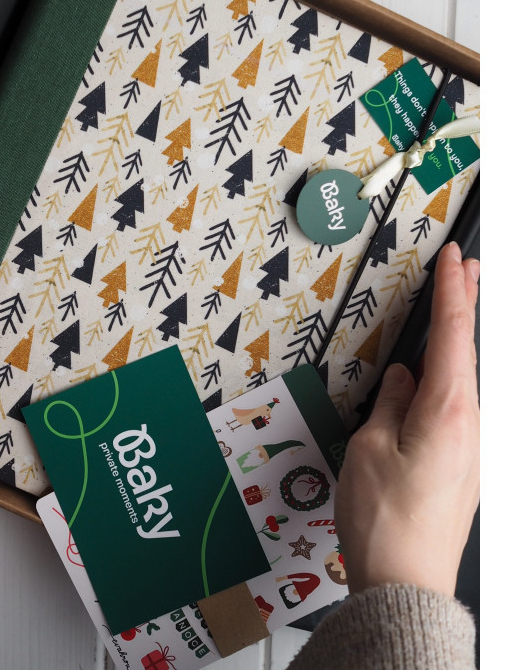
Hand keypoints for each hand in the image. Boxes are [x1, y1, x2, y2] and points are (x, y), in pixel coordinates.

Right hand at [335, 241, 478, 597]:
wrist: (407, 582)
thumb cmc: (385, 521)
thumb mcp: (370, 448)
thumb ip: (389, 404)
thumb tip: (400, 380)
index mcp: (449, 412)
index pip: (453, 334)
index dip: (453, 290)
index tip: (454, 260)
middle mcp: (472, 426)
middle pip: (469, 351)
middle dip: (468, 305)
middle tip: (466, 269)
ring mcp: (474, 447)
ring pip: (464, 379)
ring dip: (456, 342)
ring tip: (452, 310)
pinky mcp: (464, 464)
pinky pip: (458, 406)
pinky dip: (449, 377)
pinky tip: (434, 375)